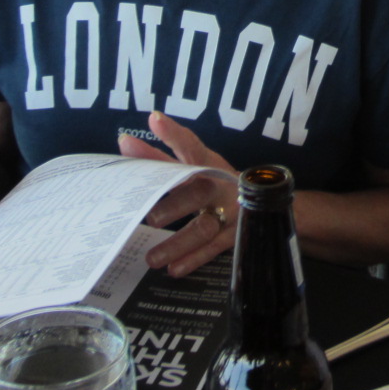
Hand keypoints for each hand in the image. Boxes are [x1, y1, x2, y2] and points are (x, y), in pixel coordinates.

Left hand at [120, 111, 240, 276]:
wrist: (265, 198)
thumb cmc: (215, 181)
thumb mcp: (193, 167)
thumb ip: (158, 158)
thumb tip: (123, 141)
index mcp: (207, 163)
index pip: (189, 145)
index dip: (173, 133)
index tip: (154, 121)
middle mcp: (220, 184)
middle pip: (199, 191)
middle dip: (175, 205)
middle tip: (151, 218)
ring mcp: (230, 210)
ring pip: (204, 227)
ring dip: (179, 243)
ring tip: (152, 257)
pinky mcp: (235, 234)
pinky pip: (213, 249)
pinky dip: (194, 259)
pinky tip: (174, 269)